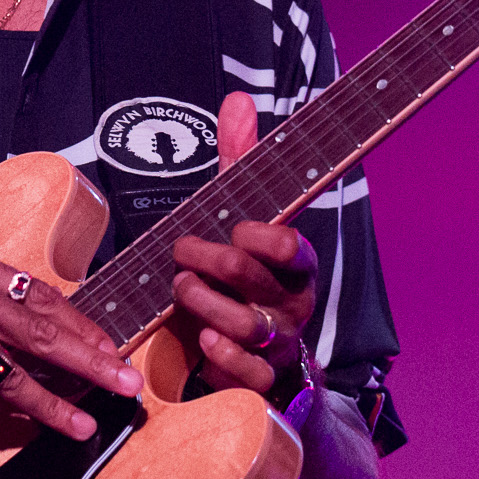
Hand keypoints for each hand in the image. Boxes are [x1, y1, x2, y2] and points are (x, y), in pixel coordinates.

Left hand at [171, 91, 317, 394]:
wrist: (273, 359)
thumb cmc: (252, 275)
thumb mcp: (246, 218)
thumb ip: (242, 163)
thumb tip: (237, 99)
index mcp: (298, 262)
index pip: (288, 244)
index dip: (255, 235)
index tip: (233, 229)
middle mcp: (293, 301)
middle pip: (248, 274)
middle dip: (204, 258)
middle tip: (181, 252)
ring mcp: (279, 342)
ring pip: (242, 322)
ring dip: (200, 301)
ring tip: (181, 289)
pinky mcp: (262, 379)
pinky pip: (245, 371)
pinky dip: (219, 354)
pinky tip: (201, 340)